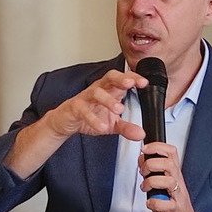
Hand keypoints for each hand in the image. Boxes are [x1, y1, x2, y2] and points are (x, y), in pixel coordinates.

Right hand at [4, 69, 147, 178]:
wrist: (66, 122)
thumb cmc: (90, 116)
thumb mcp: (112, 124)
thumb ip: (127, 128)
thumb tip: (141, 134)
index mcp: (110, 91)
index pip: (123, 79)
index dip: (134, 78)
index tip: (145, 83)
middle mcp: (98, 90)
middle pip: (110, 77)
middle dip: (121, 79)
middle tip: (131, 84)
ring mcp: (86, 97)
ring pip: (96, 92)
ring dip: (108, 99)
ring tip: (119, 109)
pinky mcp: (74, 107)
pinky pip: (83, 110)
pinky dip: (92, 118)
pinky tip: (101, 126)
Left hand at [138, 142, 208, 211]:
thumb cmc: (174, 207)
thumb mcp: (162, 187)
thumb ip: (152, 174)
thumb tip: (142, 160)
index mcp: (175, 175)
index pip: (171, 153)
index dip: (158, 147)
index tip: (145, 149)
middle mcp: (178, 183)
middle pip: (169, 163)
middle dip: (151, 164)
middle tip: (143, 172)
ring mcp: (178, 196)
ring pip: (168, 181)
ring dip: (151, 182)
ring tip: (145, 188)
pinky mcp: (177, 210)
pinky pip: (166, 204)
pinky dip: (154, 203)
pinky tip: (151, 203)